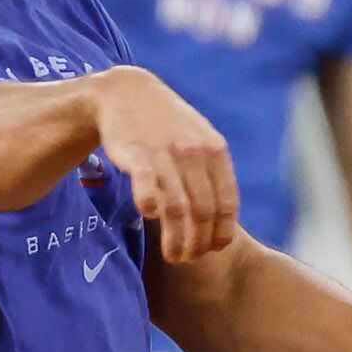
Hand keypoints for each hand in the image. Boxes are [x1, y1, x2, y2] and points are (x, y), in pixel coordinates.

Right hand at [86, 66, 238, 263]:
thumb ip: (212, 173)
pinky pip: (147, 185)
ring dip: (176, 239)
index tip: (212, 251)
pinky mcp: (134, 152)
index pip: (226, 204)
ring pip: (177, 207)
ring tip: (174, 256)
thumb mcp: (198, 140)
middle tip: (188, 259)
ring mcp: (164, 151)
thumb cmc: (165, 123)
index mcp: (215, 151)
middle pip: (202, 211)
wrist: (126, 92)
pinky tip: (150, 217)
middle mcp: (194, 151)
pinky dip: (151, 205)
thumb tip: (223, 218)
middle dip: (198, 242)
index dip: (220, 233)